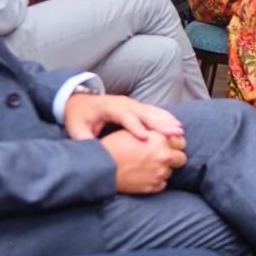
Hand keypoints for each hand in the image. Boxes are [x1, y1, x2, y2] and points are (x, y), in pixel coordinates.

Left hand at [63, 93, 182, 141]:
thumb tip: (92, 154)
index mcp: (108, 107)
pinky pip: (155, 112)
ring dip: (167, 121)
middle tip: (173, 134)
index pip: (124, 116)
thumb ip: (84, 140)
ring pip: (153, 112)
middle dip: (159, 124)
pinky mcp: (138, 107)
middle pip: (144, 113)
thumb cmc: (79, 117)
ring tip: (179, 131)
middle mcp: (124, 103)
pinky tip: (178, 126)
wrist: (81, 101)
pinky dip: (167, 118)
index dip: (134, 126)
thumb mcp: (76, 129)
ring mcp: (133, 104)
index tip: (144, 138)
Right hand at [101, 130, 187, 194]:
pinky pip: (162, 184)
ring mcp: (159, 172)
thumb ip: (154, 133)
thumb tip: (167, 135)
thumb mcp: (135, 131)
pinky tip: (145, 176)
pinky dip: (156, 181)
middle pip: (182, 158)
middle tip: (161, 158)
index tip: (169, 146)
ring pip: (170, 172)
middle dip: (174, 158)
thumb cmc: (114, 146)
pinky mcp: (152, 186)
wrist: (101, 167)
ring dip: (163, 170)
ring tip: (148, 167)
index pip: (181, 141)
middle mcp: (163, 155)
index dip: (175, 144)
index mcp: (160, 139)